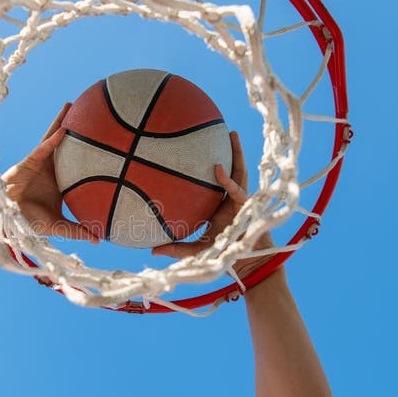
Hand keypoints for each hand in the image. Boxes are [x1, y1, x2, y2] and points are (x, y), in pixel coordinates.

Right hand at [3, 105, 98, 243]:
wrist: (8, 216)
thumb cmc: (30, 221)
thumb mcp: (58, 225)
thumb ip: (78, 230)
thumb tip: (100, 239)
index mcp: (62, 180)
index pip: (79, 163)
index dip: (90, 152)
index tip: (107, 143)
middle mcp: (53, 168)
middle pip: (69, 145)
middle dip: (78, 129)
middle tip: (93, 113)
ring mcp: (42, 162)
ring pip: (55, 138)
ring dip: (63, 122)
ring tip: (74, 105)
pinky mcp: (30, 161)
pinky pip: (44, 148)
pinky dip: (53, 139)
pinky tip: (64, 129)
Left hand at [151, 131, 272, 277]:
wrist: (244, 265)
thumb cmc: (220, 256)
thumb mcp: (194, 250)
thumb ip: (175, 248)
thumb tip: (150, 250)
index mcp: (218, 205)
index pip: (214, 182)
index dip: (209, 167)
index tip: (195, 151)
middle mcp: (229, 199)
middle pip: (231, 170)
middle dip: (227, 151)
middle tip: (217, 131)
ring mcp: (240, 200)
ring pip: (239, 172)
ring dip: (237, 153)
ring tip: (231, 134)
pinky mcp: (247, 206)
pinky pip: (236, 189)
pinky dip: (227, 179)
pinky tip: (218, 169)